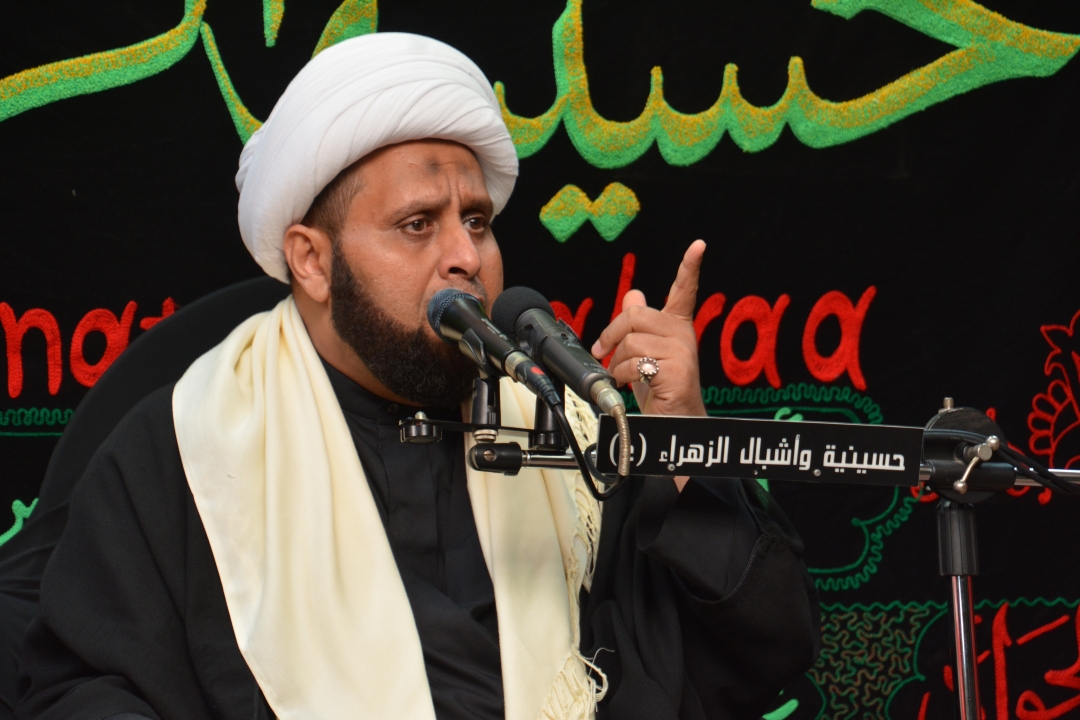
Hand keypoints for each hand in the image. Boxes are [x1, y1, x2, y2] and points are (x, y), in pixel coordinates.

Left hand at [591, 240, 706, 418]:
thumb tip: (633, 294)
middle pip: (636, 314)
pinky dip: (623, 376)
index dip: (690, 267)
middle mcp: (683, 336)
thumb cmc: (660, 390)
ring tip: (623, 375)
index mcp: (677, 326)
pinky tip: (629, 385)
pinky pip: (635, 363)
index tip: (698, 246)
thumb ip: (638, 324)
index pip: (685, 291)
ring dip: (617, 362)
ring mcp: (682, 353)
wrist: (673, 423)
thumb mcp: (645, 352)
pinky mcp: (677, 372)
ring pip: (631, 341)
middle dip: (611, 332)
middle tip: (602, 350)